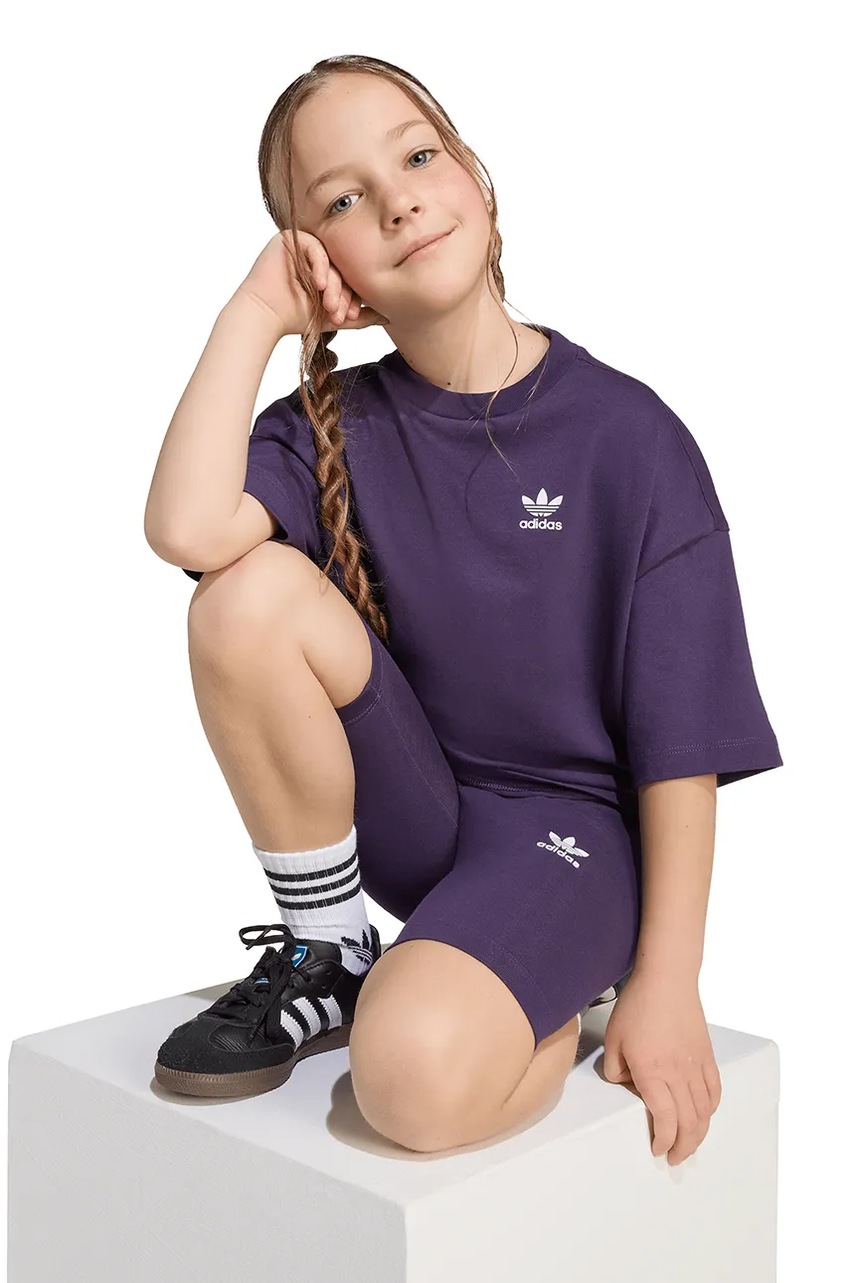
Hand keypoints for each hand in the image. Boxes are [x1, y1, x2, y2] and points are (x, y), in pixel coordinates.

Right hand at [237, 229, 388, 337]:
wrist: (265, 315)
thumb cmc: (296, 317)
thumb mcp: (336, 317)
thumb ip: (362, 316)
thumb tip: (389, 316)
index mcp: (329, 267)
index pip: (350, 275)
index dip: (353, 295)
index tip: (350, 315)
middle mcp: (318, 253)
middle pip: (342, 267)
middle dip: (343, 293)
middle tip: (340, 313)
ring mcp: (304, 244)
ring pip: (330, 259)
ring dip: (333, 285)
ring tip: (329, 306)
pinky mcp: (291, 238)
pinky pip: (315, 247)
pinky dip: (320, 267)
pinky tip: (319, 286)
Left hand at [601, 973, 721, 1164]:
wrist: (667, 979)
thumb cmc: (637, 1006)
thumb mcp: (614, 1040)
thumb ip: (614, 1070)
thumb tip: (625, 1084)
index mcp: (652, 1072)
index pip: (665, 1119)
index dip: (663, 1140)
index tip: (657, 1149)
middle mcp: (678, 1074)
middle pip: (689, 1123)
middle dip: (683, 1146)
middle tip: (674, 1157)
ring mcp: (696, 1065)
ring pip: (705, 1111)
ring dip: (699, 1133)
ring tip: (689, 1143)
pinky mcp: (707, 1056)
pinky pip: (714, 1090)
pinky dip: (711, 1109)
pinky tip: (704, 1114)